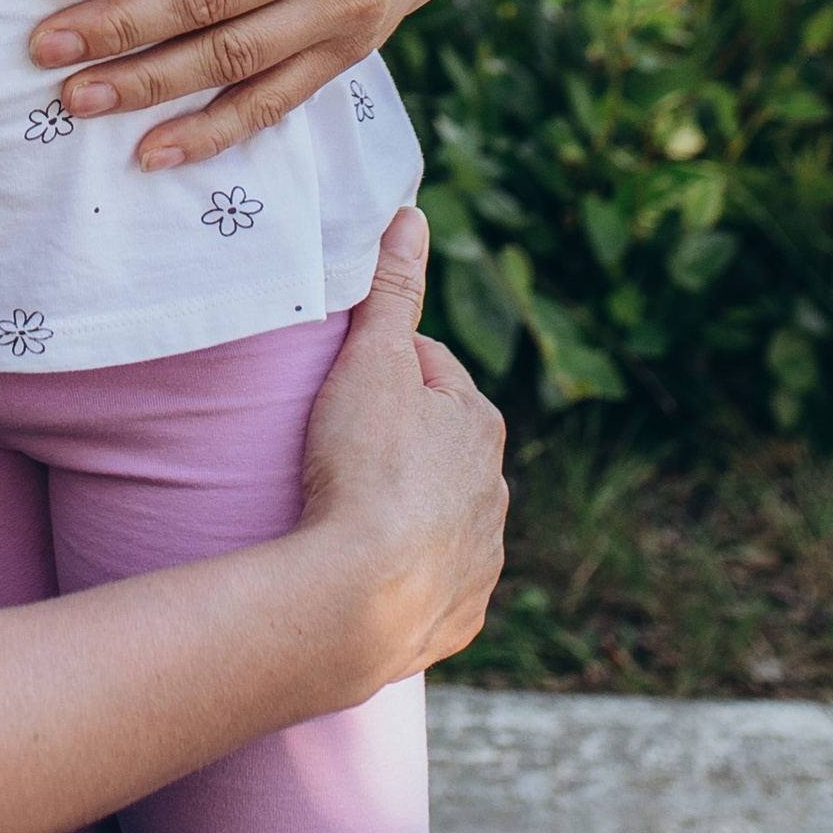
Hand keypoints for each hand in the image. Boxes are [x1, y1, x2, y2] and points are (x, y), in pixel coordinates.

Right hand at [293, 209, 506, 684]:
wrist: (359, 599)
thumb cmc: (365, 468)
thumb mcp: (371, 362)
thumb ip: (391, 292)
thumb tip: (412, 216)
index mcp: (480, 423)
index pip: (433, 371)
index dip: (386, 368)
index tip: (344, 380)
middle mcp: (494, 490)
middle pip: (443, 445)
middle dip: (403, 439)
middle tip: (337, 444)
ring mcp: (481, 559)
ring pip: (444, 516)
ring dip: (409, 509)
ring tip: (348, 511)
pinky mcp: (460, 617)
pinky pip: (435, 584)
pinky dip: (408, 574)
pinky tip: (368, 571)